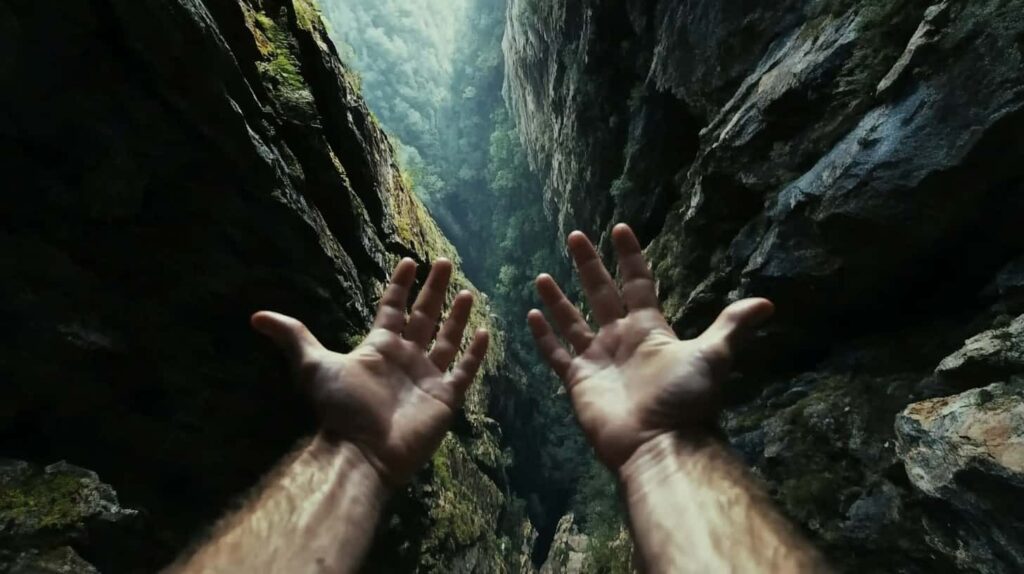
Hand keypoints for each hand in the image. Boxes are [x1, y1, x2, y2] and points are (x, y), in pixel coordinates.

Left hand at [251, 258, 488, 485]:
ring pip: (447, 339)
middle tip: (445, 261)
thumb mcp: (311, 366)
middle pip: (423, 316)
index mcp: (379, 347)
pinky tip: (485, 331)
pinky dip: (476, 353)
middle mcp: (405, 358)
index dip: (400, 285)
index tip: (409, 260)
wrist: (362, 451)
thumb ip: (293, 338)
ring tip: (467, 292)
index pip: (392, 309)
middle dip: (434, 290)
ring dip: (457, 316)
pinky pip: (465, 371)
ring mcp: (427, 378)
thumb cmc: (340, 408)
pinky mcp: (445, 397)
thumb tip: (256, 316)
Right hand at [528, 224, 772, 469]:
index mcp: (650, 328)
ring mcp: (598, 359)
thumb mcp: (713, 356)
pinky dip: (544, 337)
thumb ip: (732, 326)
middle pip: (601, 293)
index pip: (637, 283)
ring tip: (541, 275)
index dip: (630, 256)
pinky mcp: (578, 381)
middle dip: (588, 265)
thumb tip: (767, 303)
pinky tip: (530, 315)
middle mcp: (621, 339)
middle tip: (575, 236)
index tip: (620, 228)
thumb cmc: (685, 399)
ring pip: (573, 321)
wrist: (659, 444)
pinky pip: (556, 354)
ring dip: (558, 299)